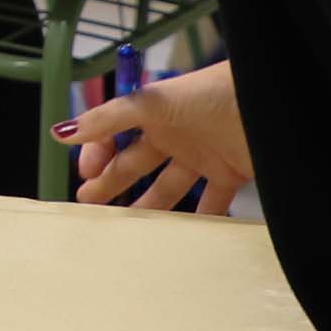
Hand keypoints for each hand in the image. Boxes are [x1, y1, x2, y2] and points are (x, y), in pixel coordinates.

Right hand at [64, 59, 250, 213]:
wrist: (268, 102)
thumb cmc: (212, 92)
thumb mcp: (153, 103)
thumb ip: (108, 119)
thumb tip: (61, 133)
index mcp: (154, 113)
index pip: (115, 135)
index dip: (98, 154)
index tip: (87, 175)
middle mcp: (174, 134)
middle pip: (135, 163)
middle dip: (111, 183)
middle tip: (90, 205)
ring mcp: (201, 155)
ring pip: (167, 187)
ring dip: (148, 207)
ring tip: (129, 231)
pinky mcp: (229, 173)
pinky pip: (211, 203)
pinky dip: (201, 220)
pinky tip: (184, 238)